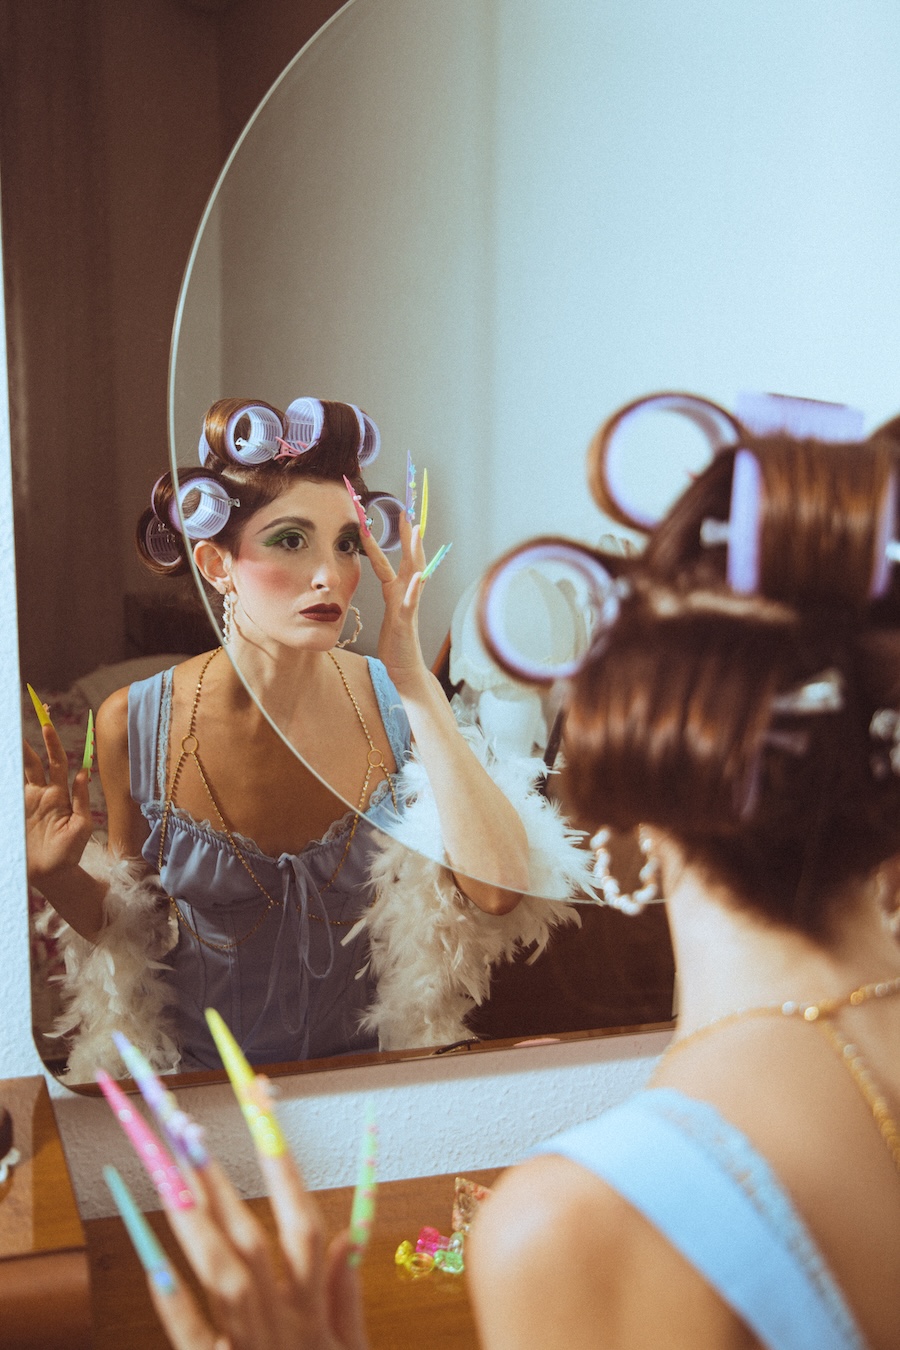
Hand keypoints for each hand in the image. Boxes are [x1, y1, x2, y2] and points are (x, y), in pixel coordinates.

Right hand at [23, 722, 92, 881]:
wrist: (54, 875)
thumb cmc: (70, 851)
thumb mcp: (81, 824)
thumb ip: (81, 798)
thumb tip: (85, 771)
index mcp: (58, 794)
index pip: (56, 762)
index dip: (51, 744)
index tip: (46, 725)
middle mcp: (41, 795)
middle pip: (33, 763)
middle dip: (26, 745)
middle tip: (16, 726)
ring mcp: (26, 804)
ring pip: (19, 775)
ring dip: (15, 758)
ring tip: (9, 741)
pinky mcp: (16, 814)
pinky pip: (11, 793)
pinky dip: (8, 780)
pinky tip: (6, 767)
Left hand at [149, 1149, 367, 1349]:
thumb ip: (346, 1297)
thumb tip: (348, 1238)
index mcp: (311, 1314)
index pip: (302, 1226)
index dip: (284, 1169)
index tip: (263, 1116)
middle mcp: (278, 1325)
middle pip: (249, 1241)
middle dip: (219, 1184)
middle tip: (188, 1132)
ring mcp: (247, 1348)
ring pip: (221, 1276)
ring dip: (196, 1223)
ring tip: (168, 1177)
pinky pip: (194, 1338)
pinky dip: (174, 1303)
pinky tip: (155, 1265)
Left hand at [361, 510, 430, 695]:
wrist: (405, 670)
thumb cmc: (396, 644)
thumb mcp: (390, 614)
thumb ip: (390, 596)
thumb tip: (387, 582)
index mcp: (396, 592)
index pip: (389, 561)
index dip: (382, 541)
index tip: (377, 521)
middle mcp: (405, 595)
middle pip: (408, 559)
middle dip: (407, 536)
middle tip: (405, 512)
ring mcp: (408, 607)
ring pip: (414, 575)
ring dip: (415, 553)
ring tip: (415, 532)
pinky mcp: (407, 622)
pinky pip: (411, 603)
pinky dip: (415, 589)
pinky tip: (419, 577)